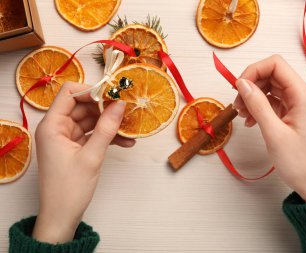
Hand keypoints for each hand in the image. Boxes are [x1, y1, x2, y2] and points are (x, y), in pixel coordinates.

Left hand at [32, 82, 134, 242]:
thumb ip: (106, 128)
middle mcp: (57, 128)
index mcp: (52, 126)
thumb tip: (120, 105)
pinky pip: (93, 134)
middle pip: (83, 106)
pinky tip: (126, 141)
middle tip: (127, 110)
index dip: (92, 91)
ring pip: (90, 120)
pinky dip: (108, 136)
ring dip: (110, 123)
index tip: (114, 95)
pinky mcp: (75, 148)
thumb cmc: (69, 189)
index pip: (69, 93)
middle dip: (105, 108)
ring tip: (130, 127)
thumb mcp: (91, 156)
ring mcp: (66, 138)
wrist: (62, 217)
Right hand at [233, 55, 305, 202]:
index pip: (276, 65)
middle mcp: (304, 94)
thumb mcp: (274, 133)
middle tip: (237, 106)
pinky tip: (251, 121)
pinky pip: (273, 101)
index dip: (253, 70)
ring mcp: (299, 104)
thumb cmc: (299, 162)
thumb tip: (242, 83)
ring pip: (270, 88)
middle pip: (271, 75)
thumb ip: (258, 105)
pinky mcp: (294, 113)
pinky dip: (259, 107)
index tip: (237, 87)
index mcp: (304, 95)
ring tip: (242, 115)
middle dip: (251, 86)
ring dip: (253, 97)